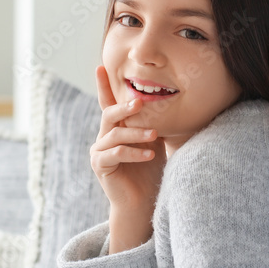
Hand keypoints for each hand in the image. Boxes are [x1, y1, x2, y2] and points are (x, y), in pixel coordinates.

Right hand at [91, 65, 166, 250]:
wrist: (142, 200)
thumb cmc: (151, 170)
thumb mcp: (154, 141)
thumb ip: (154, 123)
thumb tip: (169, 101)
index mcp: (117, 128)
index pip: (109, 103)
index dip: (103, 85)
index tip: (99, 66)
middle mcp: (104, 136)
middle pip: (109, 114)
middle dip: (125, 107)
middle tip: (141, 102)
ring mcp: (100, 151)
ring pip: (115, 134)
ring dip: (136, 133)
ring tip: (155, 135)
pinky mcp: (100, 165)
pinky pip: (115, 154)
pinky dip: (133, 152)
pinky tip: (150, 154)